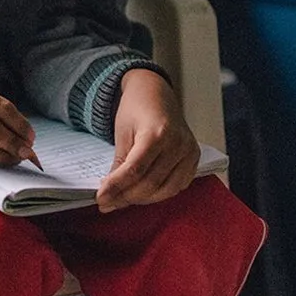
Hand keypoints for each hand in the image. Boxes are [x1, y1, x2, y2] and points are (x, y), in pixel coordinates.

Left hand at [95, 69, 200, 212]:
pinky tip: (143, 192)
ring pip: (165, 190)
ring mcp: (189, 152)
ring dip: (142, 199)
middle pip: (150, 183)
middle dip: (126, 197)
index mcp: (157, 133)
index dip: (116, 188)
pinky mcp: (195, 158)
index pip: (134, 170)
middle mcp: (177, 143)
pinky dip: (159, 193)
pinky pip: (178, 186)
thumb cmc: (137, 108)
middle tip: (108, 202)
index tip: (100, 198)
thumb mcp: (122, 133)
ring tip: (123, 198)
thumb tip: (110, 193)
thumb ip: (119, 164)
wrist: (156, 93)